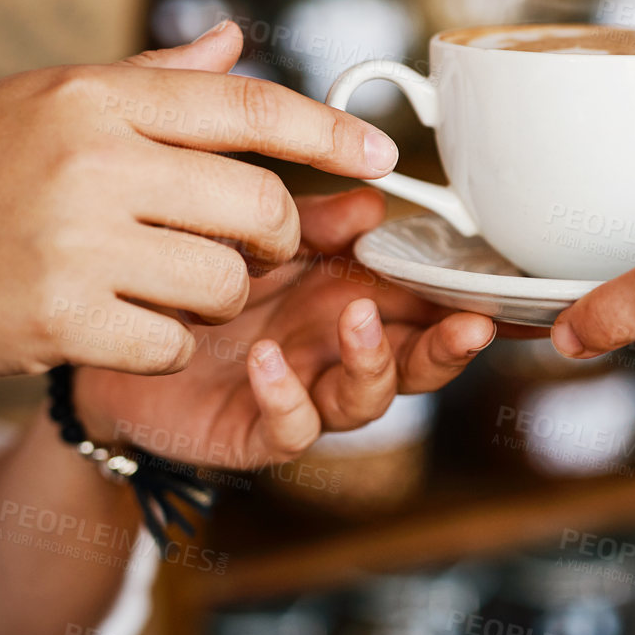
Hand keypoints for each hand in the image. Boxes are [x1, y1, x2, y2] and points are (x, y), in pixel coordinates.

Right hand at [0, 22, 399, 397]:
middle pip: (261, 205)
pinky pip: (171, 342)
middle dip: (277, 238)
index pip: (249, 107)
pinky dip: (161, 343)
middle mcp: (94, 158)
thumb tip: (236, 42)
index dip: (330, 132)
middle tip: (256, 247)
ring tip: (165, 284)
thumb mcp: (45, 101)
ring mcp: (77, 239)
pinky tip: (119, 325)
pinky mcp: (61, 317)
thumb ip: (154, 81)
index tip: (382, 154)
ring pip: (226, 282)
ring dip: (217, 297)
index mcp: (96, 96)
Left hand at [74, 189, 495, 471]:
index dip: (477, 301)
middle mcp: (343, 353)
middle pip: (419, 360)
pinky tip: (269, 362)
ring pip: (367, 399)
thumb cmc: (205, 283)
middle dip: (450, 346)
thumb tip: (372, 202)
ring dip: (374, 363)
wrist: (118, 330)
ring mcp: (308, 395)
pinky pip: (289, 428)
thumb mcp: (265, 239)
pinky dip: (287, 397)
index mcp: (359, 299)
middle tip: (472, 325)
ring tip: (357, 321)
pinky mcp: (257, 432)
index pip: (432, 303)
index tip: (515, 290)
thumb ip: (315, 224)